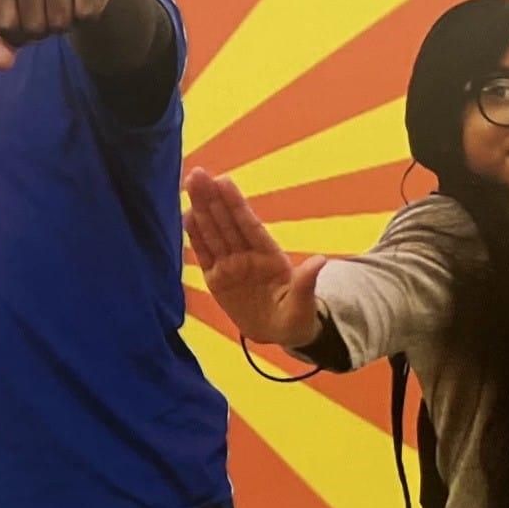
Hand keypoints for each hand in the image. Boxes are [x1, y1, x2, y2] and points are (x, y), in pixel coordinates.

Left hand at [0, 0, 109, 70]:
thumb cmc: (43, 6)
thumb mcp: (19, 26)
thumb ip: (5, 46)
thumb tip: (0, 64)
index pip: (5, 29)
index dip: (20, 35)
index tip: (28, 21)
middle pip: (34, 28)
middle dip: (45, 30)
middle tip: (51, 14)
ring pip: (60, 23)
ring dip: (65, 24)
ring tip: (66, 8)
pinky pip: (84, 14)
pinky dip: (85, 16)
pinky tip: (81, 1)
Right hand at [183, 167, 327, 348]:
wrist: (277, 333)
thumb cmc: (295, 317)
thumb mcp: (303, 304)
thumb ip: (306, 282)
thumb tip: (320, 261)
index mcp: (270, 257)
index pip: (249, 226)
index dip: (236, 204)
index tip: (224, 181)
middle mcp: (248, 255)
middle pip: (226, 223)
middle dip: (212, 198)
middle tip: (197, 174)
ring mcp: (231, 265)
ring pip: (213, 233)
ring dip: (201, 209)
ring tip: (190, 185)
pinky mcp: (217, 279)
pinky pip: (204, 254)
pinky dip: (196, 236)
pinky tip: (187, 215)